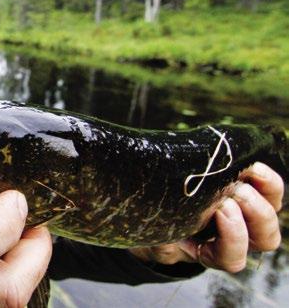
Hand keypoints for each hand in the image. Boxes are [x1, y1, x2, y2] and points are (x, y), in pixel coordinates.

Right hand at [0, 190, 51, 306]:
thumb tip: (2, 183)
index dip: (1, 225)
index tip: (12, 200)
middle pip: (3, 292)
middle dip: (33, 251)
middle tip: (31, 223)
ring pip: (9, 303)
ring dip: (28, 268)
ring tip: (19, 239)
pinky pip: (0, 306)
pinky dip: (12, 282)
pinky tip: (4, 262)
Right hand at [130, 162, 283, 271]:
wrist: (159, 210)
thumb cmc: (156, 223)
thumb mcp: (152, 231)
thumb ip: (158, 233)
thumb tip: (161, 222)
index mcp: (209, 253)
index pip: (231, 257)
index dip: (232, 237)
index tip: (218, 210)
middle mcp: (234, 239)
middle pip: (263, 238)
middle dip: (253, 213)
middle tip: (231, 192)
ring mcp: (245, 219)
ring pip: (270, 216)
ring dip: (262, 197)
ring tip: (244, 175)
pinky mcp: (250, 196)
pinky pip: (270, 192)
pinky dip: (266, 180)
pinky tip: (250, 165)